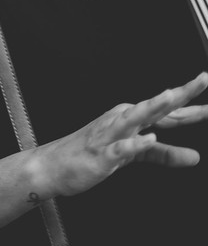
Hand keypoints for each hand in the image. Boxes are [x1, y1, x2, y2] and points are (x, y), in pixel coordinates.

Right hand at [36, 71, 207, 197]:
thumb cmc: (91, 154)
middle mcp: (121, 121)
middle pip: (155, 107)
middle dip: (179, 94)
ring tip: (171, 96)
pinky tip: (147, 139)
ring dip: (152, 107)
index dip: (193, 104)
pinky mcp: (100, 154)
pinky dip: (132, 144)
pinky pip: (118, 148)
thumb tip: (194, 156)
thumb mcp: (133, 155)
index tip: (207, 86)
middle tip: (203, 80)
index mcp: (131, 119)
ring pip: (133, 118)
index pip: (168, 112)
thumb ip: (163, 153)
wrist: (52, 165)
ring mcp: (109, 135)